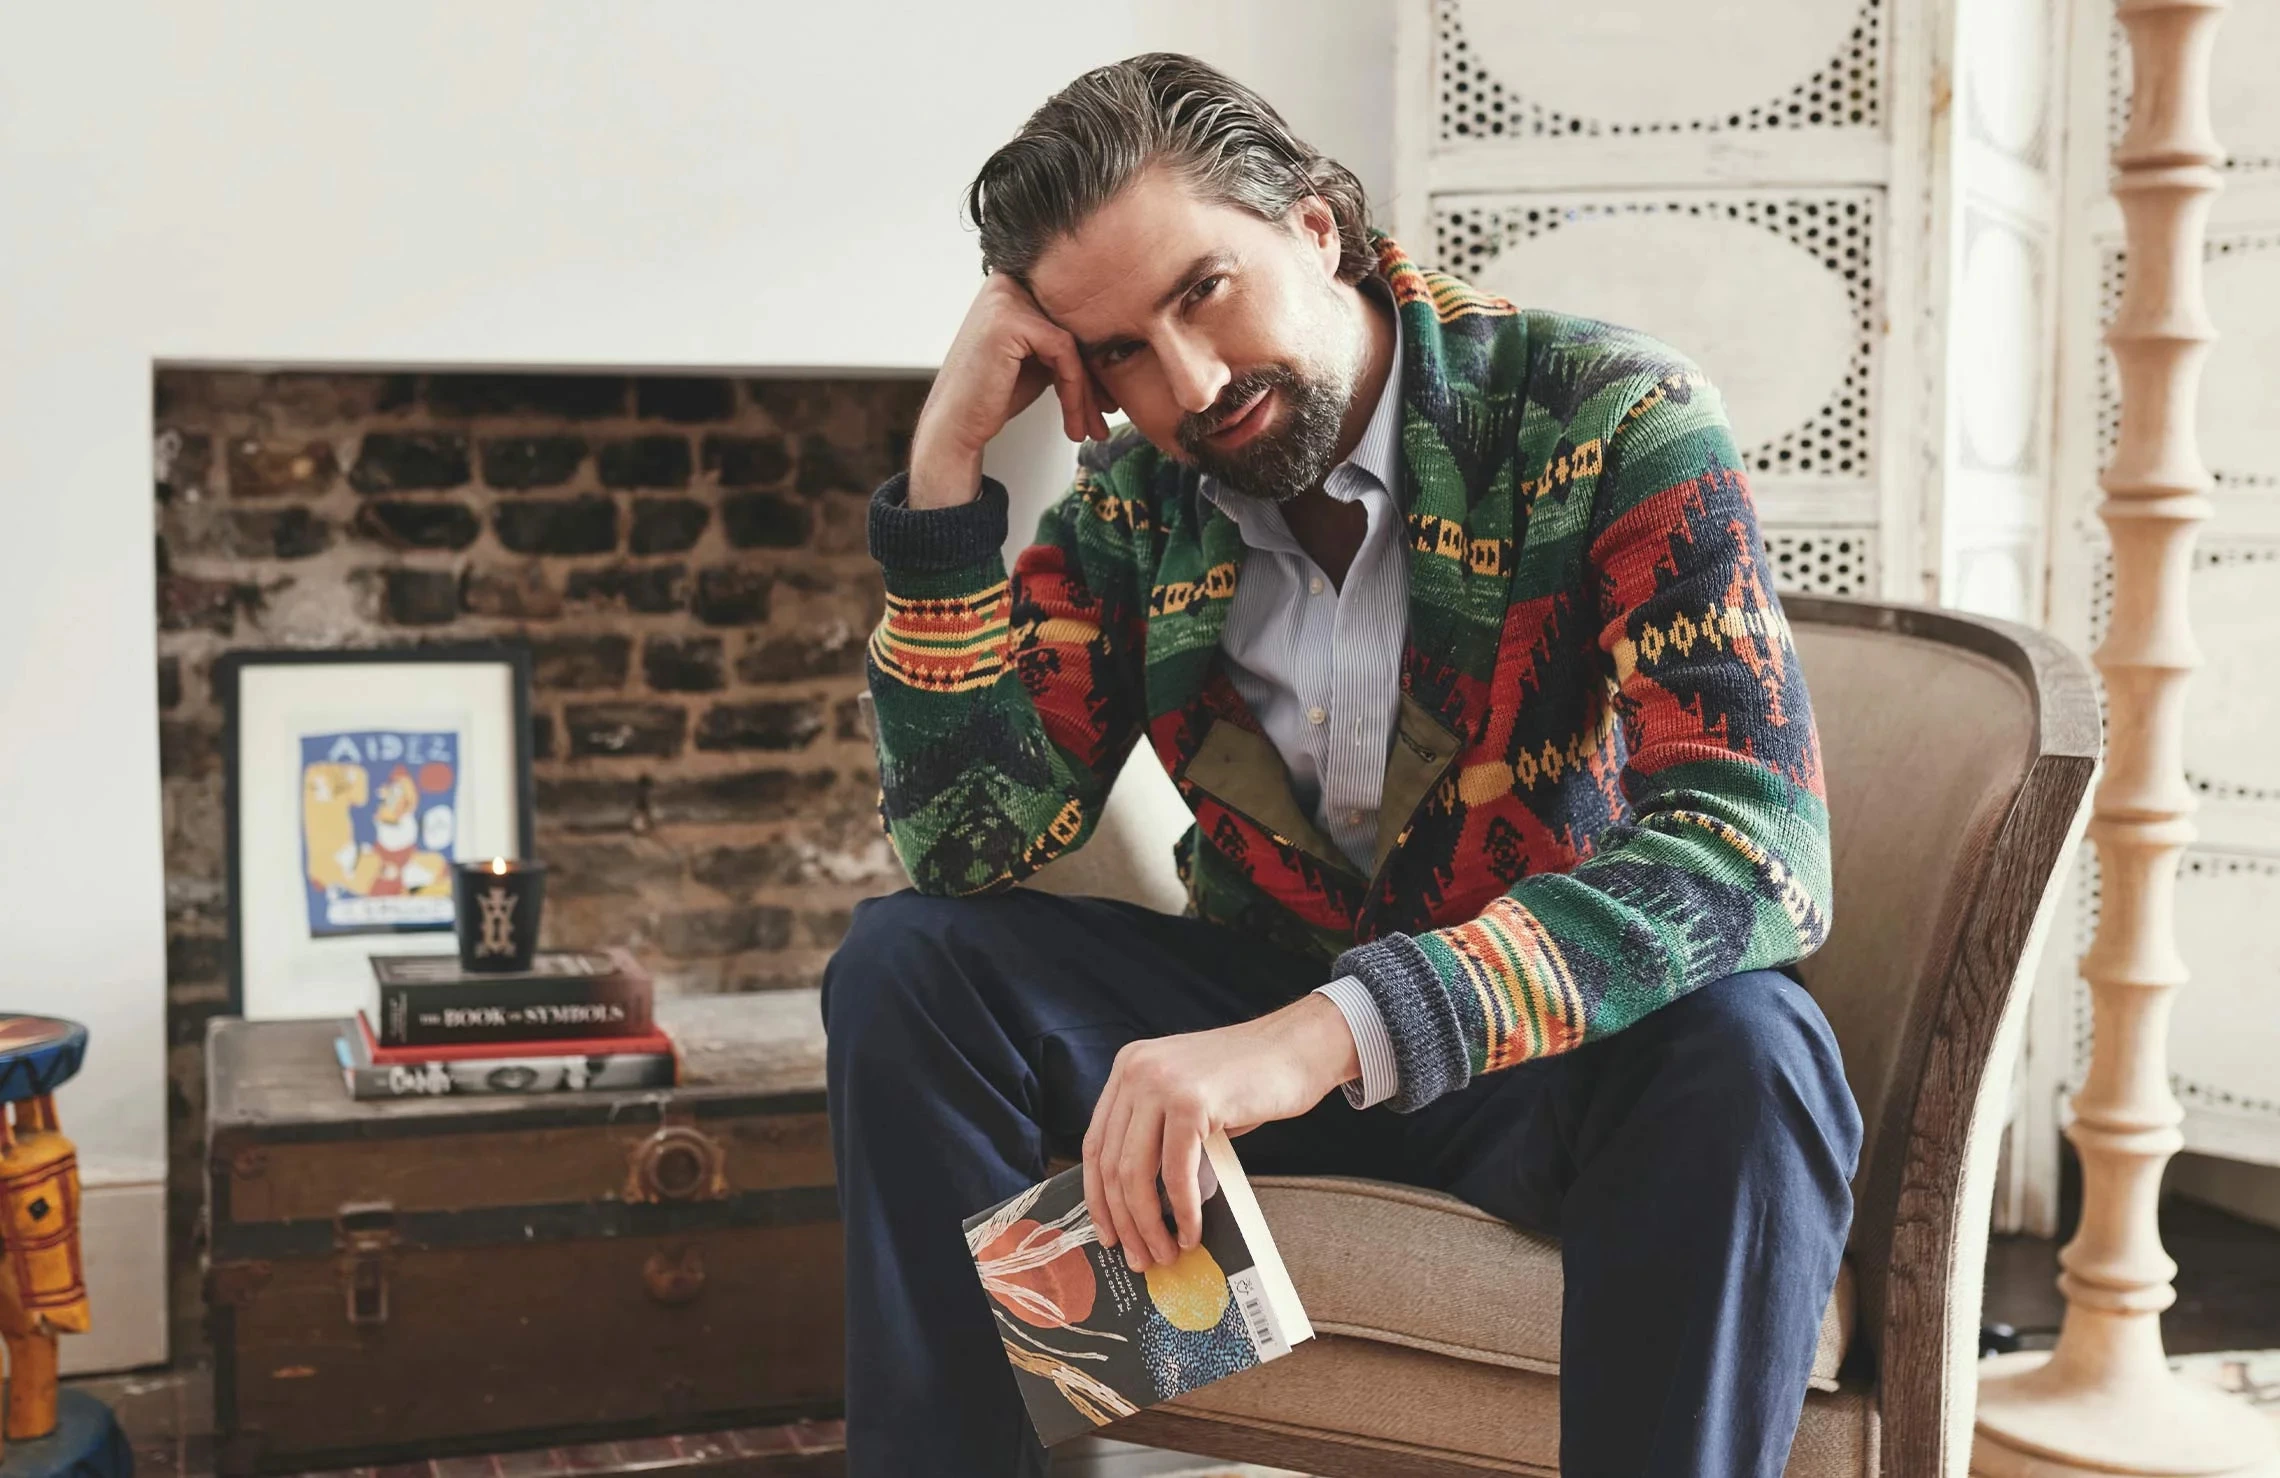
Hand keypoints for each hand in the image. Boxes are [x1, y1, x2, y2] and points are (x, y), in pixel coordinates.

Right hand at [908, 273, 1117, 508]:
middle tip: (1106, 415)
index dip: (1093, 358)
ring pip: (1074, 342)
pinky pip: (1064, 352)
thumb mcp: (1037, 358)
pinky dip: (1074, 390)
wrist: (956, 426)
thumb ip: (1065, 338)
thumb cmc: (994, 395)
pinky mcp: (1009, 320)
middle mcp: (1006, 280)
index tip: (1106, 399)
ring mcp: (1004, 296)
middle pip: (1074, 326)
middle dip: (1095, 377)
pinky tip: (1072, 422)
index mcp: (1012, 281)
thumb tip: (1118, 337)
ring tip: (1091, 428)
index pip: (1070, 315)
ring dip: (1087, 392)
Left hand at [1081, 993, 1359, 1271]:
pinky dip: (1183, 1211)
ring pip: (1137, 1173)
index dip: (1098, 1196)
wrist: (1298, 1048)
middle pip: (1111, 1163)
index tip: (1108, 1233)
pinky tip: (1192, 1232)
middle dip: (1124, 1221)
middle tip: (1138, 1257)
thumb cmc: (1250, 1080)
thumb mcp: (1189, 1100)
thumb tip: (1142, 1204)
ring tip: (1166, 1253)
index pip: (1095, 1144)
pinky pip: (1176, 1172)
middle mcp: (1136, 1070)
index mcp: (1129, 1068)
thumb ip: (1159, 1134)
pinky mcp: (1191, 1101)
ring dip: (1149, 1224)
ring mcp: (1162, 1083)